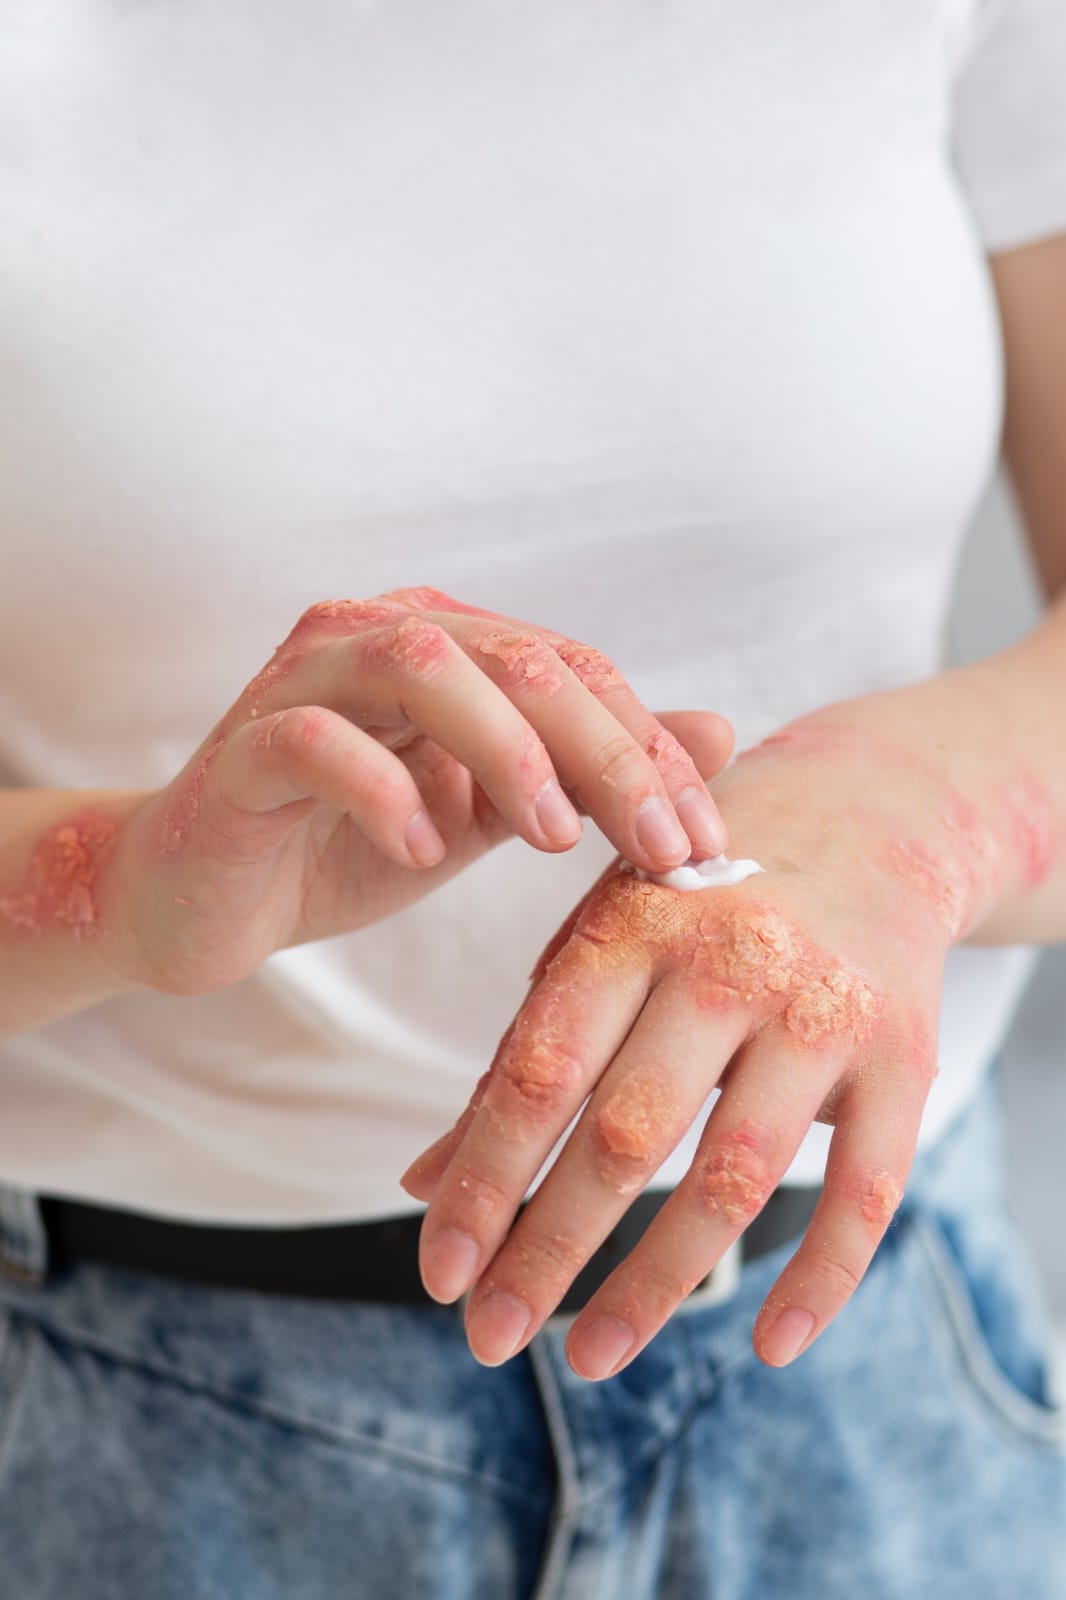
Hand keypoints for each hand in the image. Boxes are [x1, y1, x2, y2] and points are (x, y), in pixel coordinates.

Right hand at [105, 587, 732, 995]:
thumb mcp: (492, 815)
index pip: (576, 671)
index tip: (704, 842)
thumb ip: (586, 774)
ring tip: (553, 839)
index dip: (649, 752)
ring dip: (508, 750)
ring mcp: (307, 679)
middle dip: (607, 754)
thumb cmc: (350, 845)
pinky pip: (318, 741)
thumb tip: (719, 733)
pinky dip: (384, 791)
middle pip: (521, 659)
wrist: (207, 898)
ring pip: (424, 664)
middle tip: (661, 848)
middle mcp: (379, 634)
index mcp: (448, 642)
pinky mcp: (248, 744)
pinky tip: (422, 851)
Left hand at [402, 704, 966, 1378]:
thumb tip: (423, 1183)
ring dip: (654, 1286)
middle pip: (627, 1136)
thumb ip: (523, 1053)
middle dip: (548, 1250)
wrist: (874, 821)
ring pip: (732, 1179)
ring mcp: (825, 1011)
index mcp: (637, 922)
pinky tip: (768, 1345)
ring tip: (589, 1355)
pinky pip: (866, 1192)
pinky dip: (819, 1280)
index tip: (440, 1275)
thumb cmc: (702, 894)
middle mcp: (733, 961)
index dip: (485, 1180)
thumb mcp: (601, 937)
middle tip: (488, 1337)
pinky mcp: (906, 1057)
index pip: (543, 1070)